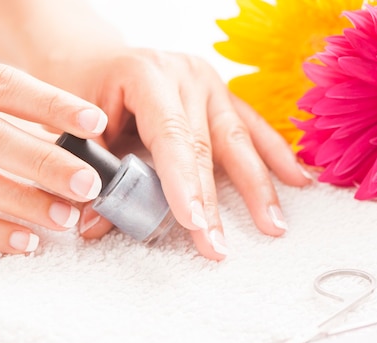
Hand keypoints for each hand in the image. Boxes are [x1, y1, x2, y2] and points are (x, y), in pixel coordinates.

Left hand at [66, 48, 312, 259]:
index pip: (170, 135)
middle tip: (217, 246)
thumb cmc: (88, 92)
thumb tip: (93, 225)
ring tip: (273, 226)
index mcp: (147, 76)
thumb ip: (91, 174)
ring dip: (258, 186)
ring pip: (238, 138)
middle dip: (213, 202)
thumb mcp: (80, 129)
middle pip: (205, 144)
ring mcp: (209, 83)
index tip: (193, 223)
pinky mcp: (223, 95)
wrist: (101, 61)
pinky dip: (275, 155)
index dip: (183, 182)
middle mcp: (184, 76)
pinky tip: (297, 179)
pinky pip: (253, 126)